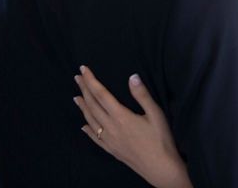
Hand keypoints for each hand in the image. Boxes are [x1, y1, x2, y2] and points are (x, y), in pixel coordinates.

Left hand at [73, 66, 191, 187]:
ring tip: (76, 97)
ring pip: (91, 121)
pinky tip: (83, 126)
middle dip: (84, 90)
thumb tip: (132, 76)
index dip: (91, 81)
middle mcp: (111, 128)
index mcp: (121, 116)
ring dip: (83, 107)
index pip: (101, 94)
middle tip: (77, 78)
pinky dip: (87, 130)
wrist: (161, 168)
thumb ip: (142, 95)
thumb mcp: (156, 113)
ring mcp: (110, 140)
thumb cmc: (161, 139)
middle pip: (93, 106)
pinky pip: (95, 138)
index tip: (83, 69)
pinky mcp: (112, 150)